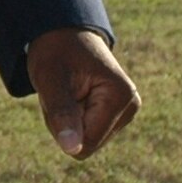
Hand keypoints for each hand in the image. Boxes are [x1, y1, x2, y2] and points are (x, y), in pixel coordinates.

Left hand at [28, 27, 139, 159]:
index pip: (87, 144)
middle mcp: (131, 106)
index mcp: (120, 96)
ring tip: (67, 90)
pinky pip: (89, 132)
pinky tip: (74, 94)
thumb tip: (73, 150)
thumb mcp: (50, 79)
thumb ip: (62, 114)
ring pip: (87, 140)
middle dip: (66, 123)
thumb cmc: (54, 52)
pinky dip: (74, 117)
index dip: (63, 126)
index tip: (59, 94)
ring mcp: (127, 110)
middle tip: (61, 91)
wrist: (62, 32)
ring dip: (68, 120)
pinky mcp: (119, 113)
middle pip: (88, 144)